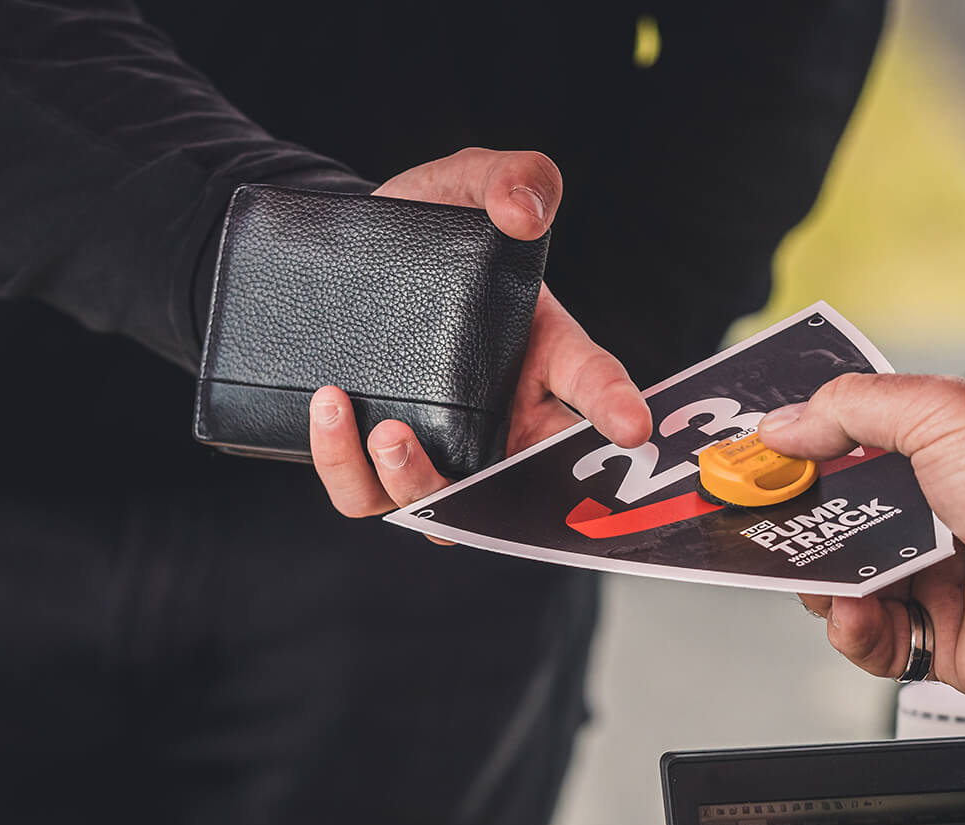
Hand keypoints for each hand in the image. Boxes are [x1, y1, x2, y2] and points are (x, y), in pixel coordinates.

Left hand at [308, 148, 655, 515]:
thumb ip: (510, 176)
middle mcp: (502, 419)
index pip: (596, 387)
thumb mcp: (466, 183)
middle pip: (526, 486)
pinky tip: (332, 411)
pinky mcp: (374, 462)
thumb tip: (524, 209)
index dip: (618, 408)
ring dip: (418, 484)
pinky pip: (367, 496)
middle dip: (507, 492)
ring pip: (444, 509)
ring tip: (388, 431)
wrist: (344, 256)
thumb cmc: (427, 228)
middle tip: (476, 463)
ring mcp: (441, 448)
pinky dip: (349, 470)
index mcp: (547, 359)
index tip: (632, 425)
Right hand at [759, 375, 964, 700]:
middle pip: (848, 521)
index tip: (764, 453)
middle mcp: (951, 519)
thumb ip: (854, 409)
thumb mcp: (941, 412)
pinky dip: (854, 630)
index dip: (812, 448)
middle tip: (765, 518)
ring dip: (822, 579)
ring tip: (812, 569)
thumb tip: (787, 422)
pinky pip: (877, 642)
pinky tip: (854, 612)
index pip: (865, 446)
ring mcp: (947, 584)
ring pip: (851, 585)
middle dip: (803, 520)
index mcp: (956, 454)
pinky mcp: (946, 643)